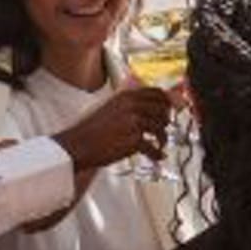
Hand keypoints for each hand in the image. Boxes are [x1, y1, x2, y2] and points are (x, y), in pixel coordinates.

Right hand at [51, 87, 171, 170]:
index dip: (167, 101)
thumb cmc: (91, 129)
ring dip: (163, 138)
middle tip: (164, 128)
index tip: (172, 108)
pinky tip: (158, 156)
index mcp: (126, 96)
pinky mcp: (133, 140)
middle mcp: (132, 106)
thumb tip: (151, 107)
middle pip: (162, 109)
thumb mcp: (111, 108)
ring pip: (161, 128)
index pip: (156, 92)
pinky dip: (157, 154)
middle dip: (166, 120)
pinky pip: (153, 147)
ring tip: (160, 144)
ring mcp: (134, 122)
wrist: (78, 145)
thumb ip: (130, 105)